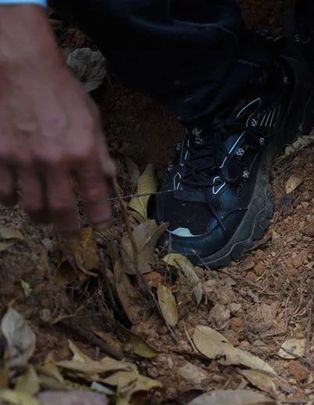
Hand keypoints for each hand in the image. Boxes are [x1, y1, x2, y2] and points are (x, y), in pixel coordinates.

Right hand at [0, 4, 113, 232]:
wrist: (21, 68)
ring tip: (44, 215)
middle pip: (61, 210)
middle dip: (67, 227)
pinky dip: (11, 200)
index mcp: (82, 152)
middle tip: (70, 232)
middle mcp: (54, 161)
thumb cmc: (61, 90)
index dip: (100, 216)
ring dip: (39, 215)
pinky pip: (3, 192)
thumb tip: (109, 177)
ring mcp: (23, 161)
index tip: (100, 226)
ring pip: (30, 206)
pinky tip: (16, 197)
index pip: (95, 196)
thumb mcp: (92, 118)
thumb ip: (100, 151)